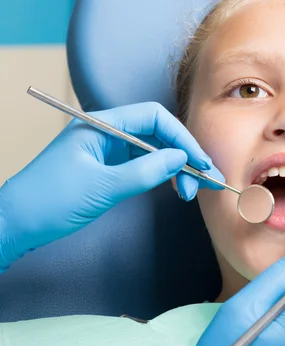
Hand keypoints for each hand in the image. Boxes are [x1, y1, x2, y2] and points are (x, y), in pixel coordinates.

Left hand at [0, 102, 222, 268]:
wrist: (17, 224)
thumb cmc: (49, 201)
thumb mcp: (102, 186)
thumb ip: (145, 171)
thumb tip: (181, 159)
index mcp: (102, 125)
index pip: (153, 118)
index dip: (181, 138)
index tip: (199, 161)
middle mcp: (108, 133)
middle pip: (158, 134)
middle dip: (184, 156)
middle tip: (202, 182)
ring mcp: (109, 151)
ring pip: (155, 151)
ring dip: (177, 169)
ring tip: (189, 192)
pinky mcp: (110, 169)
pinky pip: (145, 165)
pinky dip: (163, 176)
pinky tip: (174, 188)